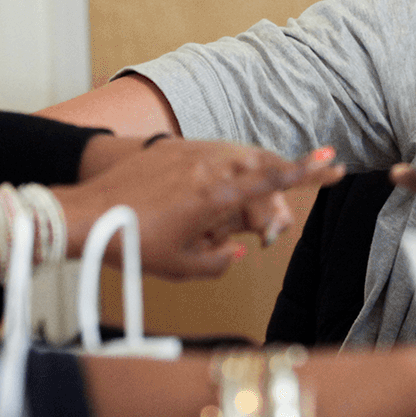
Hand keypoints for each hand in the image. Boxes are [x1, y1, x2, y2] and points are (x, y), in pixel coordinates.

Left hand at [62, 140, 343, 278]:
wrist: (82, 214)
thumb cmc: (130, 243)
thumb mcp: (181, 267)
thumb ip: (219, 261)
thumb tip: (237, 249)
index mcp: (215, 193)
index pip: (272, 179)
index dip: (307, 172)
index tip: (333, 163)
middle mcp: (206, 164)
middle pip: (259, 164)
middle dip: (276, 182)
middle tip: (274, 218)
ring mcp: (188, 152)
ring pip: (235, 158)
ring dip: (246, 180)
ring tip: (233, 212)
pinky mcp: (171, 149)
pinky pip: (210, 156)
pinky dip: (221, 173)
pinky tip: (209, 195)